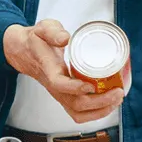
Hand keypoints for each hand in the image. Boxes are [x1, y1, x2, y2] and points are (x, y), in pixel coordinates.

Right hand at [3, 20, 124, 123]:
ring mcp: (59, 94)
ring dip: (99, 111)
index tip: (92, 85)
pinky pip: (79, 113)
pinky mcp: (65, 96)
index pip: (59, 84)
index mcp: (48, 69)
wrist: (24, 52)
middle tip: (117, 92)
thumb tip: (65, 38)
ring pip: (78, 113)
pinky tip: (109, 104)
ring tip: (117, 99)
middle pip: (74, 104)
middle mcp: (54, 86)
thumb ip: (53, 31)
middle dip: (99, 102)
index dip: (75, 87)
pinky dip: (95, 113)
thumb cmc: (36, 40)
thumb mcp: (43, 28)